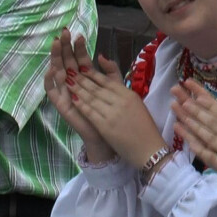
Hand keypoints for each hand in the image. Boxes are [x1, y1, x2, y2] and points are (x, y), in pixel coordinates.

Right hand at [44, 28, 113, 162]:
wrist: (107, 134)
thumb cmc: (110, 111)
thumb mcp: (114, 88)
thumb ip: (110, 71)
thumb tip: (102, 54)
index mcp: (86, 78)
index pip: (80, 59)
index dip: (79, 48)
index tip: (79, 35)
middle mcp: (73, 83)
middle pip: (67, 61)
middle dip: (65, 47)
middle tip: (63, 33)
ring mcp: (66, 92)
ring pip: (58, 71)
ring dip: (56, 58)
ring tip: (56, 44)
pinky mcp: (61, 104)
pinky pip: (52, 91)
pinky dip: (51, 80)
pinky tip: (52, 69)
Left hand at [69, 53, 166, 167]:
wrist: (149, 149)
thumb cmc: (145, 128)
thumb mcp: (138, 104)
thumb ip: (123, 92)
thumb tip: (113, 80)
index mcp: (129, 95)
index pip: (107, 81)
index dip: (92, 73)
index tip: (82, 68)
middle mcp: (121, 101)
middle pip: (97, 88)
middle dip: (81, 79)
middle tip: (69, 72)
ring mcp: (112, 114)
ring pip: (91, 98)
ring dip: (78, 89)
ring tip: (67, 83)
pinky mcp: (105, 126)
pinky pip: (90, 112)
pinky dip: (80, 104)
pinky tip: (72, 99)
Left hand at [171, 80, 216, 191]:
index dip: (207, 100)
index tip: (194, 90)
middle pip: (211, 121)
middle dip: (193, 107)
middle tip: (178, 94)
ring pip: (206, 135)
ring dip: (190, 122)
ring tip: (176, 109)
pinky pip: (208, 155)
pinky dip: (195, 145)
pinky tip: (183, 135)